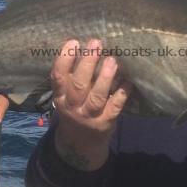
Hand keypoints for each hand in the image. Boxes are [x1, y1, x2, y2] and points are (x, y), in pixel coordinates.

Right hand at [51, 38, 130, 170]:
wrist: (80, 144)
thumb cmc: (74, 110)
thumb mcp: (65, 97)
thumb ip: (71, 78)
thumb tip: (87, 47)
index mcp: (60, 97)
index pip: (58, 77)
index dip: (64, 59)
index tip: (74, 42)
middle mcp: (72, 107)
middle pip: (79, 85)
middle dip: (88, 63)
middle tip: (96, 43)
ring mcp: (89, 116)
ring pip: (96, 96)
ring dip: (105, 78)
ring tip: (112, 60)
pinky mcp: (106, 122)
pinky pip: (115, 106)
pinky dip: (122, 93)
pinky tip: (128, 81)